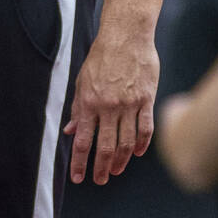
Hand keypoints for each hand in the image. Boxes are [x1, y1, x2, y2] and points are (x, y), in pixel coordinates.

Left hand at [64, 24, 158, 184]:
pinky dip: (141, 144)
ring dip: (120, 160)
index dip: (80, 161)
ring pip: (126, 142)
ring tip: (115, 170)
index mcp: (89, 102)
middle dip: (101, 167)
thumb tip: (71, 131)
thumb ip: (78, 108)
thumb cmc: (100, 58)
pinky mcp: (146, 100)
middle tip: (99, 180)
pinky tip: (137, 153)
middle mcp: (108, 106)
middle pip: (105, 146)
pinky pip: (145, 129)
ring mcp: (129, 105)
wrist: (125, 37)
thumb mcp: (82, 81)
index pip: (83, 140)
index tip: (78, 177)